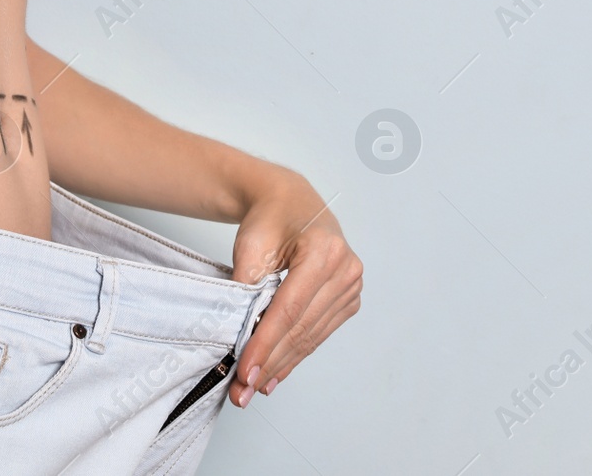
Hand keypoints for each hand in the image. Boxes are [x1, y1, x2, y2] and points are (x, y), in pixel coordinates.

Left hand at [227, 171, 362, 405]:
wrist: (289, 202)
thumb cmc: (270, 218)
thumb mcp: (250, 245)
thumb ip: (247, 288)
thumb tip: (240, 337)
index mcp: (324, 251)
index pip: (290, 309)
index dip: (266, 344)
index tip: (245, 371)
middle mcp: (345, 269)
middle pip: (302, 328)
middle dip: (270, 362)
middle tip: (242, 390)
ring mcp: (351, 285)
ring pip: (311, 336)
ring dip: (281, 364)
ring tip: (254, 387)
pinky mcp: (348, 299)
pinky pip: (318, 333)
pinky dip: (295, 353)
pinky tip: (276, 372)